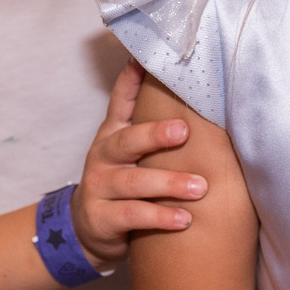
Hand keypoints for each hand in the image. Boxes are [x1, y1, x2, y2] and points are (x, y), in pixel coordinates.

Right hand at [70, 62, 202, 267]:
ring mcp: (99, 186)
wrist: (90, 227)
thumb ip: (149, 122)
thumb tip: (184, 87)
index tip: (144, 61)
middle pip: (127, 141)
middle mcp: (103, 156)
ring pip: (133, 182)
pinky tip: (184, 219)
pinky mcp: (102, 217)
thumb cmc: (122, 179)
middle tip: (184, 131)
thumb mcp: (129, 149)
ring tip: (200, 187)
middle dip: (155, 135)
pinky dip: (160, 217)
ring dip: (168, 183)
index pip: (120, 101)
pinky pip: (133, 215)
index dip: (130, 81)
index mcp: (113, 134)